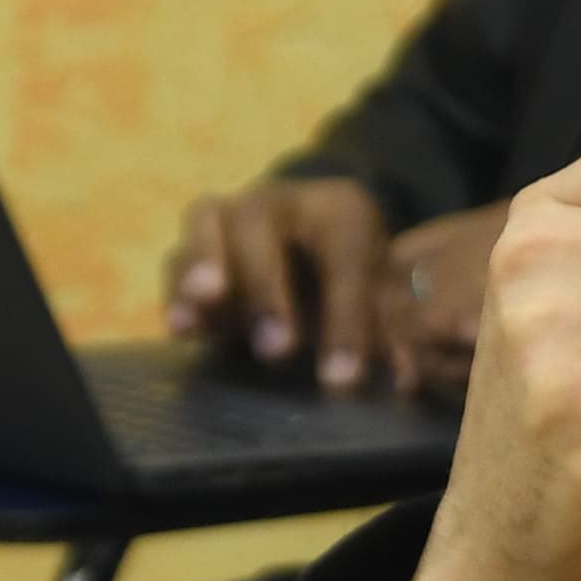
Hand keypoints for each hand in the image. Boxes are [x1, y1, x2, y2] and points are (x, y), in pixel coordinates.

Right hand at [163, 174, 397, 391]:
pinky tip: (181, 329)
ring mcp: (231, 217)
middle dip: (268, 289)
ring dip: (203, 266)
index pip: (345, 254)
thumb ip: (395, 331)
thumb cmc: (361, 278)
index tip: (344, 378)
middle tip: (277, 349)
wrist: (316, 248)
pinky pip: (175, 260)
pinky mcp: (195, 248)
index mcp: (341, 209)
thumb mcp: (387, 295)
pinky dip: (175, 292)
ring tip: (203, 307)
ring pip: (207, 222)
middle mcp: (279, 201)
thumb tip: (406, 379)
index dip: (347, 318)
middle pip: (261, 223)